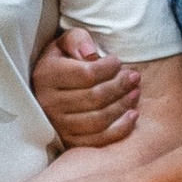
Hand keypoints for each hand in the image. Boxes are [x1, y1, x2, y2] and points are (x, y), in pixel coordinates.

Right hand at [35, 27, 139, 149]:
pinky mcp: (69, 141)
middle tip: (134, 76)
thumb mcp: (65, 43)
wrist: (49, 87)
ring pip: (99, 119)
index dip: (109, 68)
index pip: (86, 74)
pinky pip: (98, 139)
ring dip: (123, 105)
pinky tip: (133, 114)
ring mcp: (57, 125)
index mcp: (46, 76)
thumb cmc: (63, 61)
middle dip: (120, 86)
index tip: (118, 62)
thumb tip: (91, 54)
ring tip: (135, 92)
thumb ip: (77, 40)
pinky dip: (121, 128)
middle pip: (95, 98)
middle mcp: (48, 103)